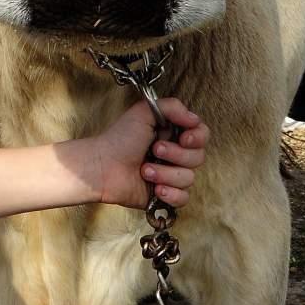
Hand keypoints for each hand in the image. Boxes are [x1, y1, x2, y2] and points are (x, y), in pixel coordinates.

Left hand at [89, 98, 207, 209]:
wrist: (103, 166)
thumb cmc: (119, 139)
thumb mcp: (143, 112)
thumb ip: (172, 107)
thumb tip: (194, 119)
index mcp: (172, 134)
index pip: (202, 135)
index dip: (197, 137)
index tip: (184, 138)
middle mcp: (175, 155)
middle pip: (199, 157)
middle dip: (176, 155)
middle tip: (155, 150)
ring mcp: (171, 175)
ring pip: (190, 178)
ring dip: (166, 174)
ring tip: (145, 170)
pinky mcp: (165, 195)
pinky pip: (183, 198)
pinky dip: (170, 193)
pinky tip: (156, 189)